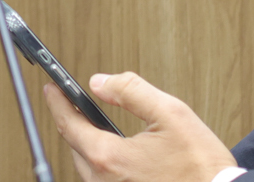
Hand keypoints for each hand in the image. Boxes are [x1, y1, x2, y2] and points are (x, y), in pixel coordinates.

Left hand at [44, 71, 236, 181]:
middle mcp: (105, 181)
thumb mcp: (170, 113)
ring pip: (87, 165)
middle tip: (72, 102)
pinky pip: (101, 179)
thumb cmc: (201, 166)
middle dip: (72, 122)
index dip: (58, 103)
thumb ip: (131, 91)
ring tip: (92, 123)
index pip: (70, 125)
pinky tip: (114, 150)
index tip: (52, 90)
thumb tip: (101, 82)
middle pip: (76, 147)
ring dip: (88, 144)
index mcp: (110, 158)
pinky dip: (101, 161)